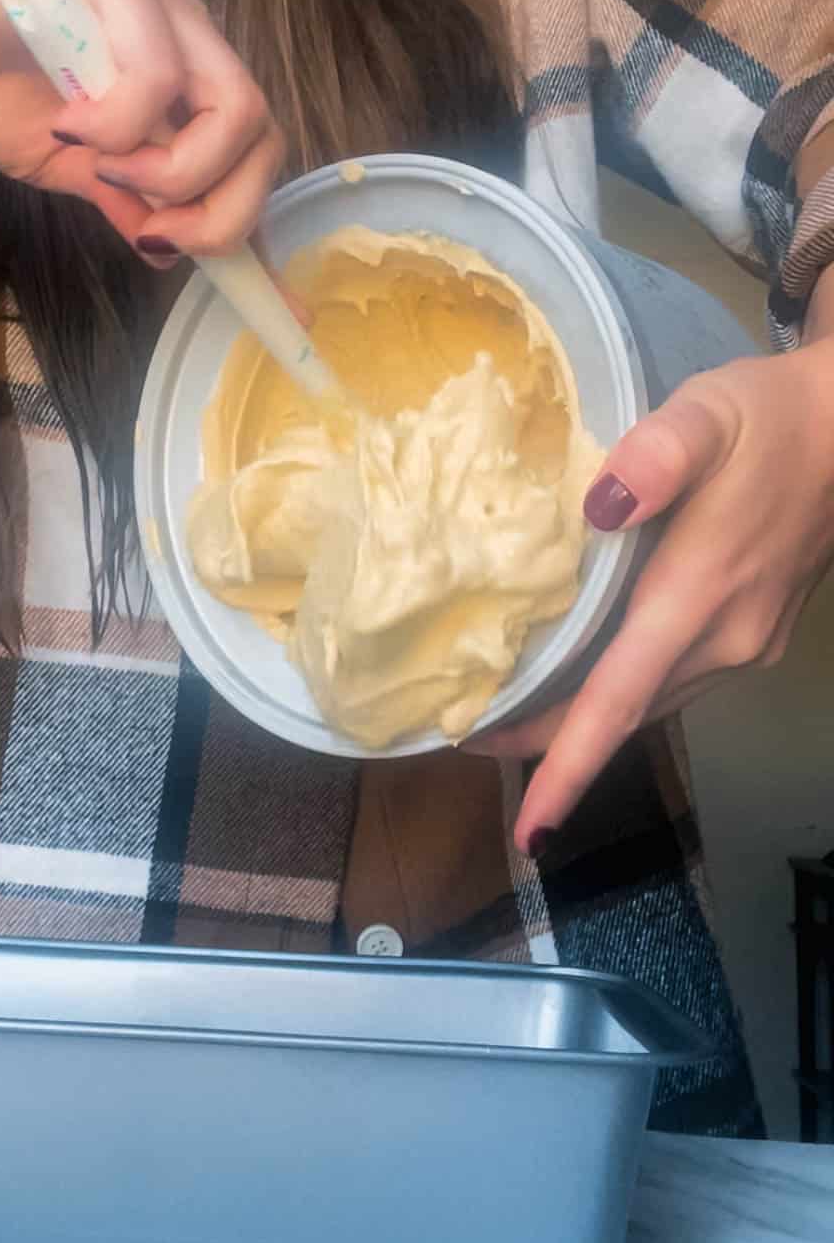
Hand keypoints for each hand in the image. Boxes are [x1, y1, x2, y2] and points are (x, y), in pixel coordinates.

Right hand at [0, 0, 284, 265]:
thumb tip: (166, 251)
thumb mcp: (70, 166)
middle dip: (220, 209)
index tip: (199, 265)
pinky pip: (157, 77)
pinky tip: (70, 127)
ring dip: (174, 170)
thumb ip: (124, 199)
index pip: (254, 150)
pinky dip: (119, 127)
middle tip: (155, 231)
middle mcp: (189, 32)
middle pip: (263, 134)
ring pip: (232, 107)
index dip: (239, 217)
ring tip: (107, 171)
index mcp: (186, 74)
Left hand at [469, 328, 833, 854]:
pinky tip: (585, 680)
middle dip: (550, 747)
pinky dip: (622, 695)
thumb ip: (655, 456)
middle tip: (471, 743)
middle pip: (623, 715)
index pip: (619, 703)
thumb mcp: (707, 414)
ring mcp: (746, 644)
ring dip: (584, 724)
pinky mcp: (755, 636)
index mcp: (699, 597)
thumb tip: (599, 506)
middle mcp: (725, 640)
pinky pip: (673, 683)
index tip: (530, 829)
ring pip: (650, 704)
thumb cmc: (770, 416)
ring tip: (510, 719)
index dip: (568, 768)